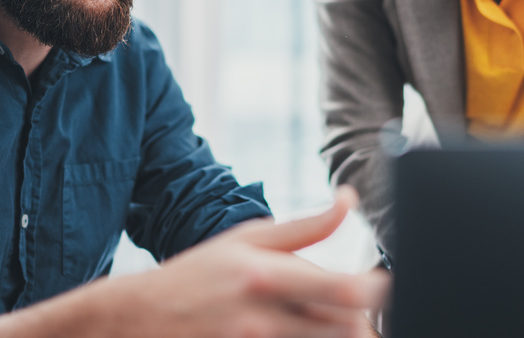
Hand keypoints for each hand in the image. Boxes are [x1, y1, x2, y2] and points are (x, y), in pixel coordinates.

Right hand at [101, 185, 388, 337]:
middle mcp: (261, 317)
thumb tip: (348, 200)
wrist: (140, 319)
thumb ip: (305, 227)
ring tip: (338, 326)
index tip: (383, 286)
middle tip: (367, 317)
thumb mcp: (246, 239)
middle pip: (344, 330)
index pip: (341, 290)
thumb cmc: (198, 275)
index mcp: (264, 275)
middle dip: (366, 325)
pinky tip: (307, 336)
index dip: (375, 291)